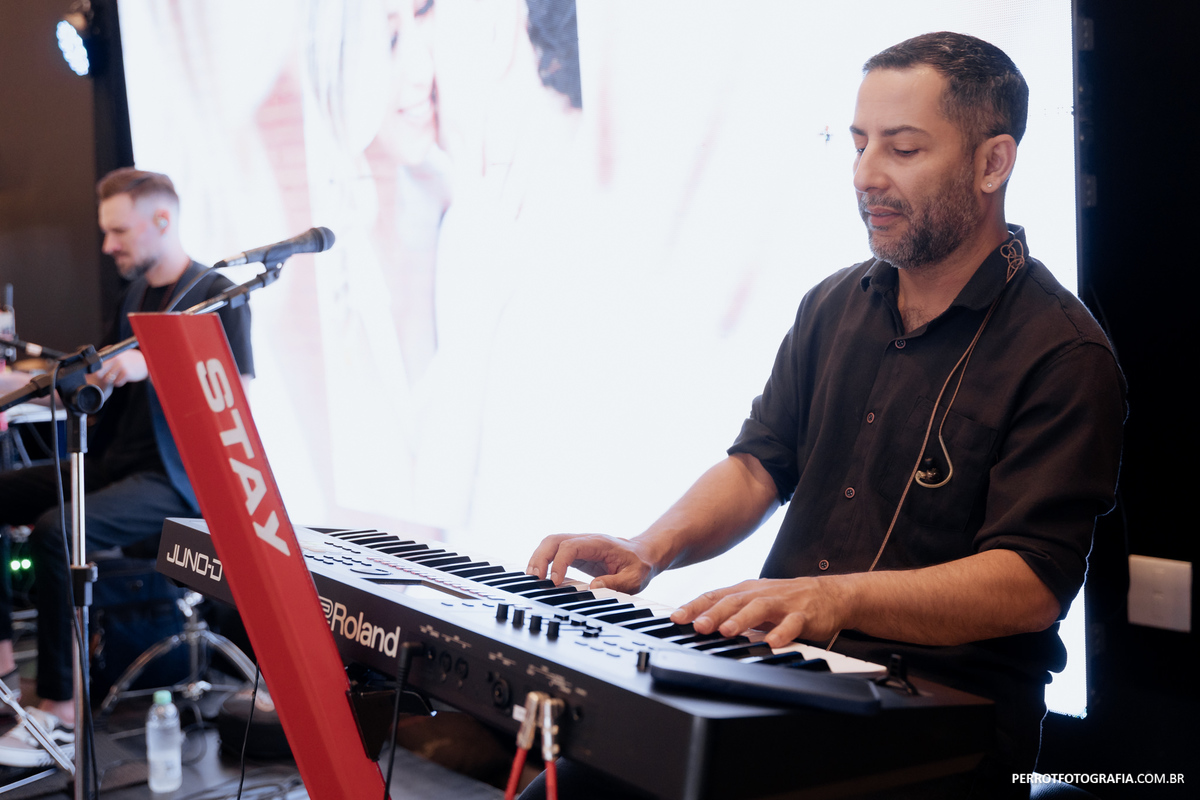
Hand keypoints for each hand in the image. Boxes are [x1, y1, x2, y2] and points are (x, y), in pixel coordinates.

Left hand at [91, 350, 148, 387]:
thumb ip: (109, 356)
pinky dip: (119, 382)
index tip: (98, 372)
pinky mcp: (127, 373)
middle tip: (110, 375)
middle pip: (99, 373)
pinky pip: (117, 383)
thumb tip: (94, 361)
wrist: (148, 363)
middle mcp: (116, 358)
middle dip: (103, 376)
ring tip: (118, 376)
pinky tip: (124, 378)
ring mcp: (121, 366)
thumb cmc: (133, 359)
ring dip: (112, 380)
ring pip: (107, 379)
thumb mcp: (121, 354)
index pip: (97, 363)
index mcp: (113, 352)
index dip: (96, 370)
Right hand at [526, 534, 659, 593]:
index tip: (555, 582)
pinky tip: (539, 575)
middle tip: (534, 579)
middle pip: (554, 539)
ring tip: (531, 578)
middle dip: (540, 557)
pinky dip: (543, 561)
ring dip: (538, 558)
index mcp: (599, 543)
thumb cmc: (639, 565)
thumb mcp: (634, 578)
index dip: (559, 563)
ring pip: (550, 543)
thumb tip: (593, 587)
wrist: (643, 555)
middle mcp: (586, 540)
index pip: (570, 546)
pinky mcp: (575, 553)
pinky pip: (554, 552)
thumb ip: (616, 583)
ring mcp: (579, 545)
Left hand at [671, 577, 849, 648]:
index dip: (695, 606)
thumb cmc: (786, 600)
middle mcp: (761, 593)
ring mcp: (783, 603)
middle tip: (697, 626)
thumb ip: (730, 611)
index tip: (676, 617)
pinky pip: (792, 623)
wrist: (830, 594)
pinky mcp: (804, 615)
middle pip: (734, 601)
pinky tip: (772, 643)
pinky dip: (782, 633)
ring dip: (742, 620)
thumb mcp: (754, 602)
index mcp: (746, 591)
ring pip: (760, 608)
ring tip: (727, 632)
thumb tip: (698, 624)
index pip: (715, 595)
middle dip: (714, 613)